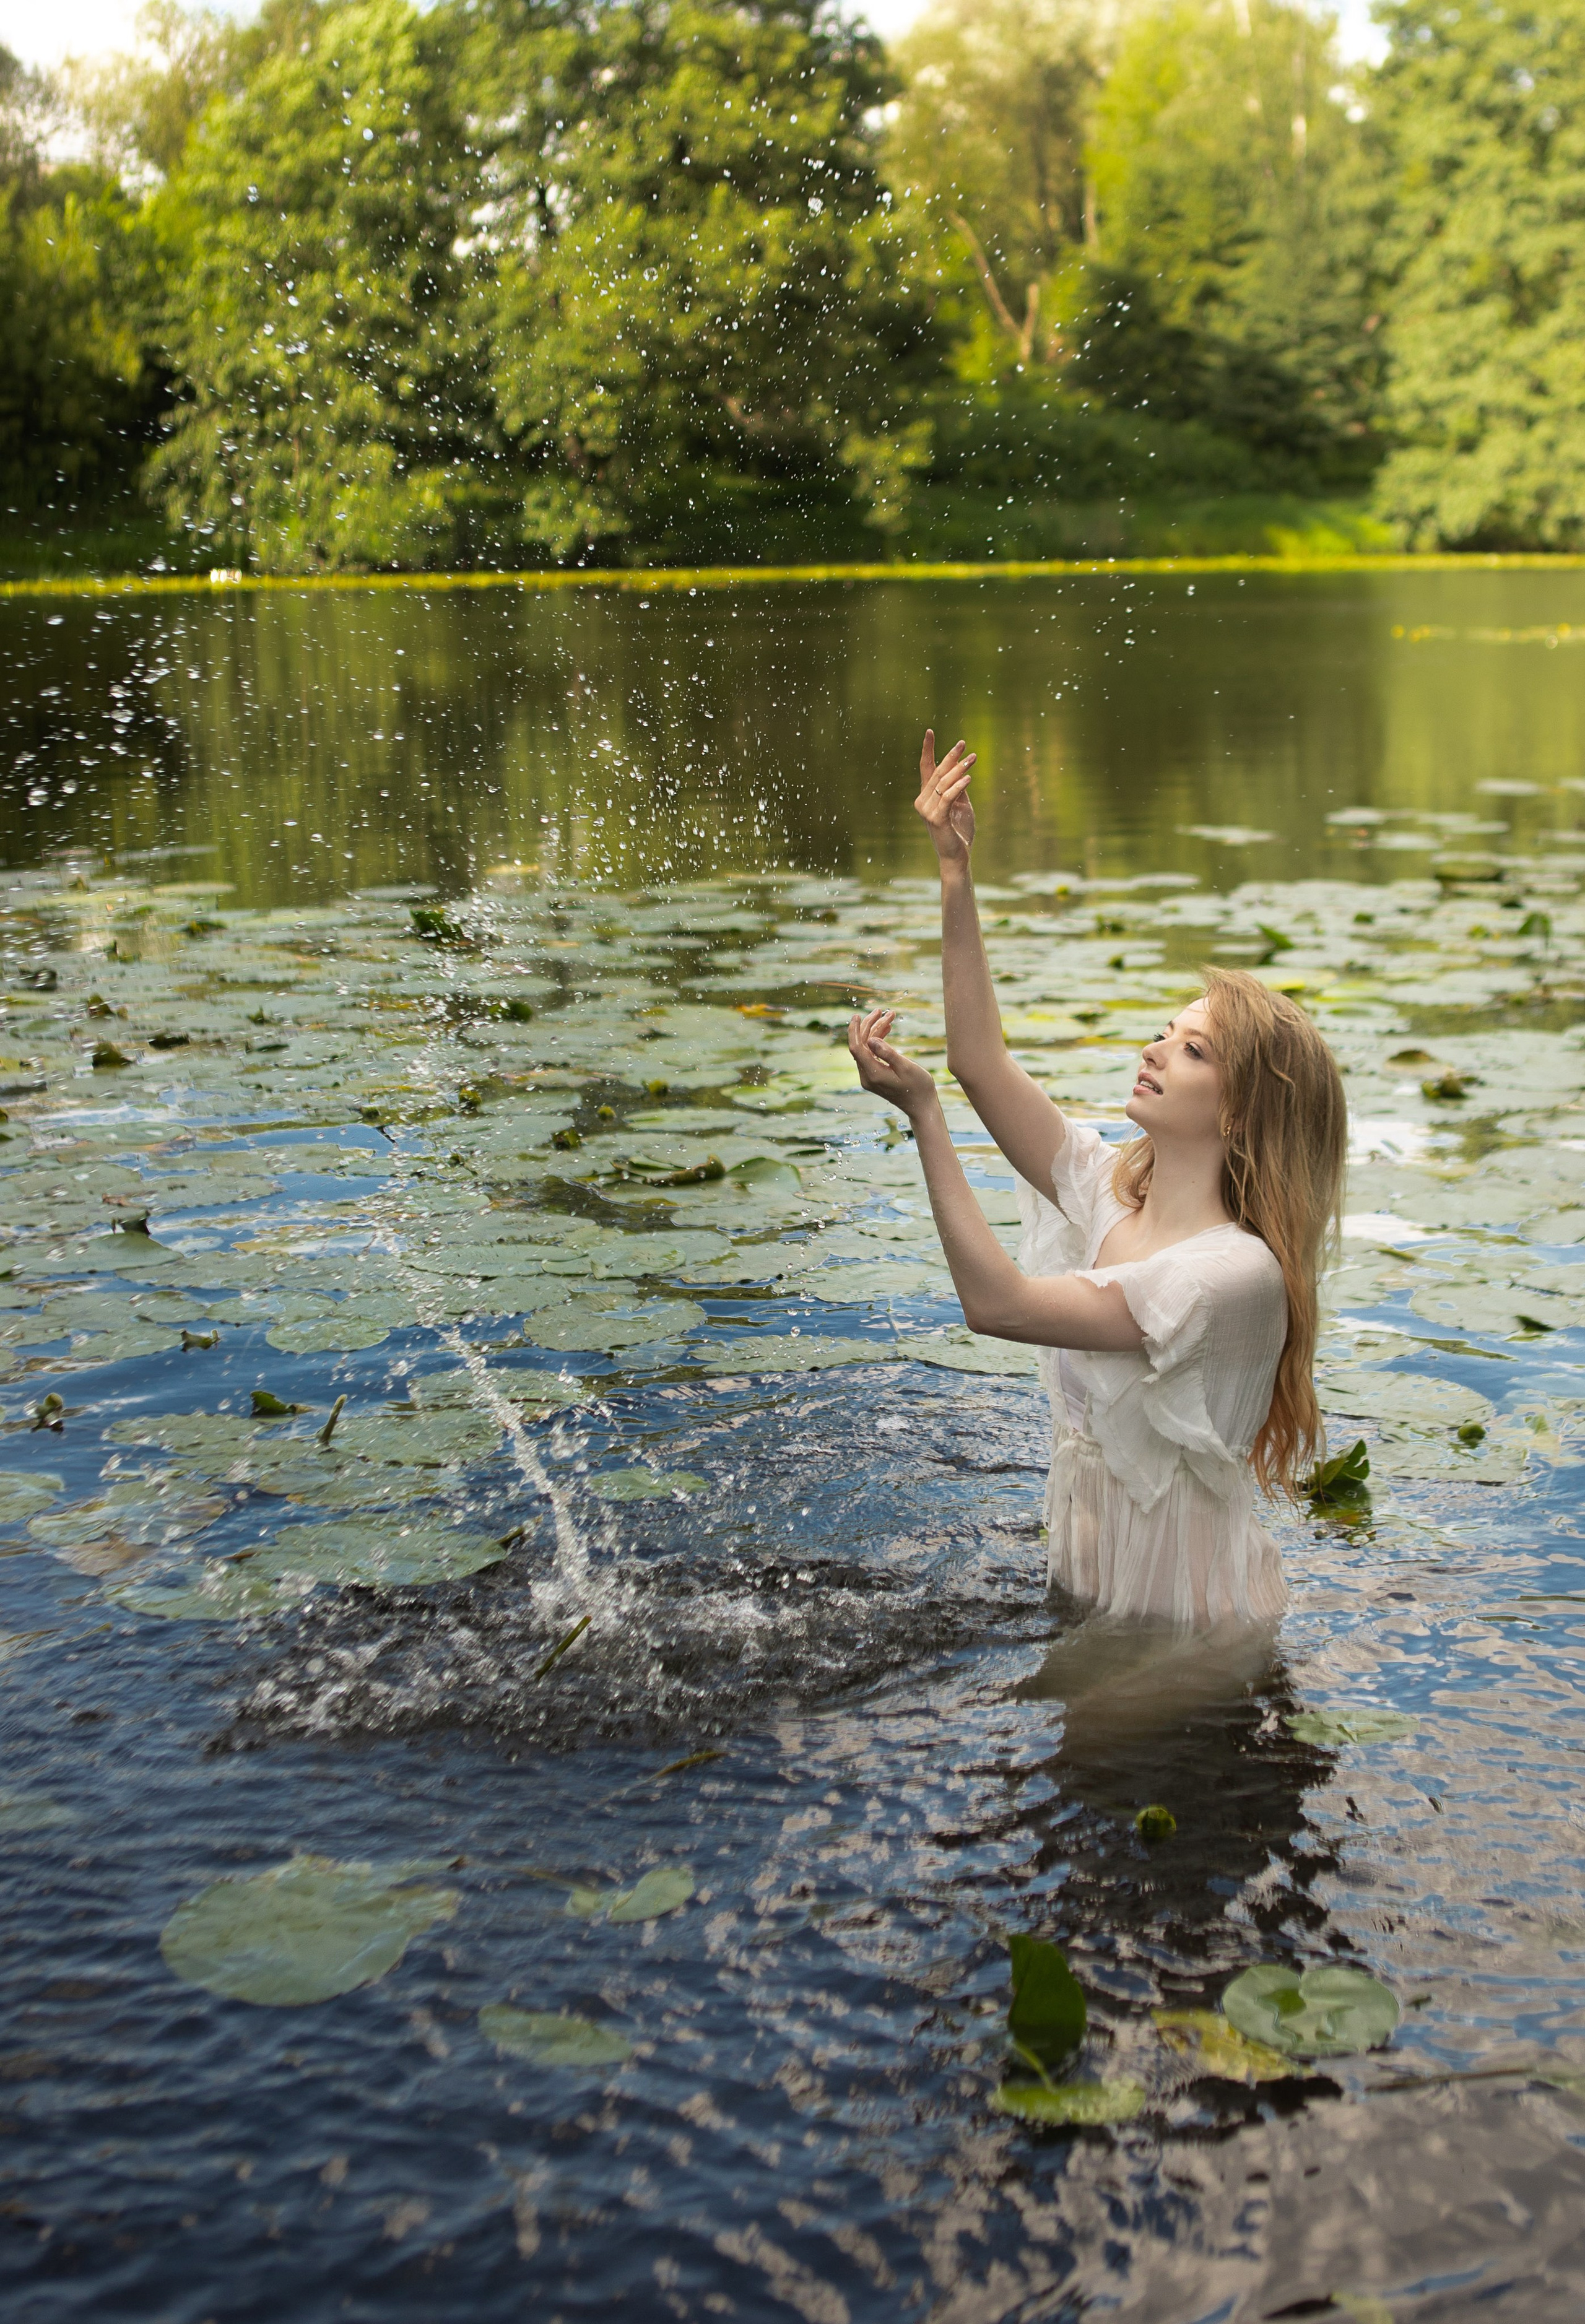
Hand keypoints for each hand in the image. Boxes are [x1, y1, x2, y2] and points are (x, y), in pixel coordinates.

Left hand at [847, 1007, 938, 1117]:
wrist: (922, 1106)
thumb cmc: (918, 1087)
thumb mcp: (906, 1067)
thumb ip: (887, 1053)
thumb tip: (871, 1039)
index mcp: (873, 1074)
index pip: (856, 1048)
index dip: (854, 1030)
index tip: (857, 1015)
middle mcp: (867, 1076)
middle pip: (861, 1046)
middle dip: (870, 1026)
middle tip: (882, 1011)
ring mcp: (870, 1077)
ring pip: (867, 1049)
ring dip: (876, 1032)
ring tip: (889, 1017)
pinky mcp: (875, 1076)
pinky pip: (872, 1054)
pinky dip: (878, 1041)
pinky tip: (887, 1030)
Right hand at [914, 729, 975, 866]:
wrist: (957, 856)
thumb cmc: (959, 832)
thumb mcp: (961, 805)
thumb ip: (958, 789)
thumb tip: (962, 770)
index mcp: (927, 796)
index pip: (926, 768)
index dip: (928, 749)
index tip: (930, 731)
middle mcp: (923, 801)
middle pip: (937, 773)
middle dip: (951, 757)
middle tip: (964, 744)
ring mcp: (927, 811)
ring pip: (943, 784)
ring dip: (959, 770)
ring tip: (973, 758)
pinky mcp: (936, 819)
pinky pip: (948, 798)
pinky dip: (958, 787)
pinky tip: (969, 778)